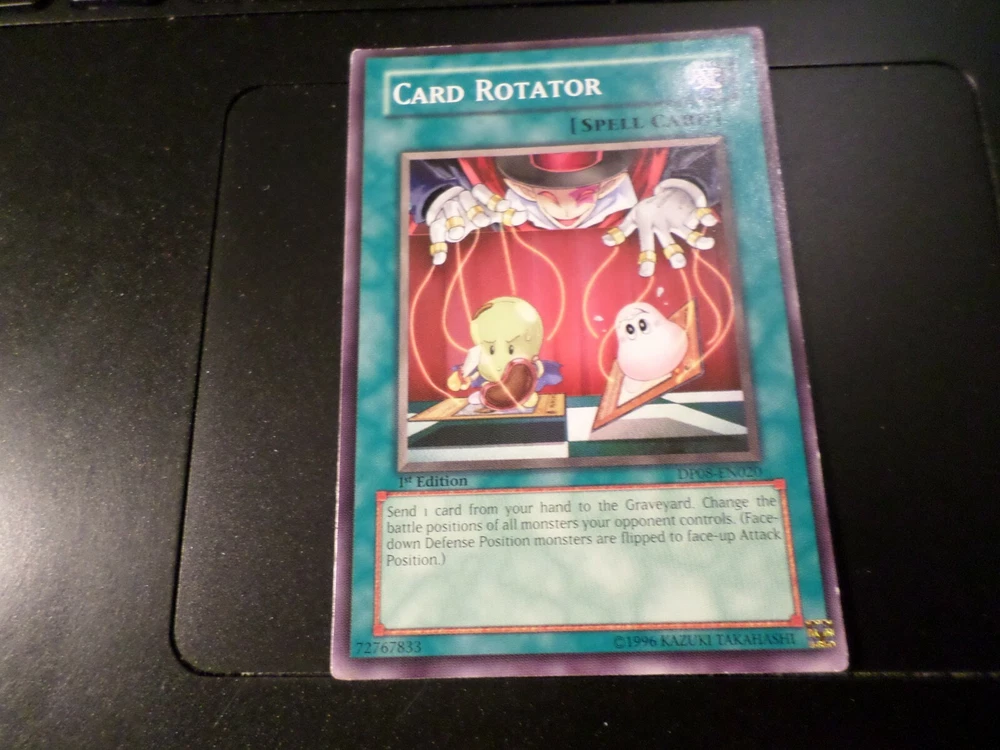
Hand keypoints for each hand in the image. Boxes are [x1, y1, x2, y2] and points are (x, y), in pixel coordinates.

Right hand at [425, 185, 526, 264]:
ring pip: (450, 210)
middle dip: (474, 210)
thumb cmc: (473, 211)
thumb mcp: (489, 211)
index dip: (490, 198)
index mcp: (474, 197)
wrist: (443, 205)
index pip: (480, 191)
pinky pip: (436, 232)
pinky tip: (439, 259)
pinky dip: (437, 246)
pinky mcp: (437, 223)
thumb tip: (524, 214)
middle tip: (483, 221)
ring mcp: (447, 211)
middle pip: (466, 199)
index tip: (503, 207)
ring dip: (455, 220)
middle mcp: (460, 200)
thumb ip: (506, 214)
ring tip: (458, 233)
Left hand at [601, 178, 718, 276]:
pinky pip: (701, 213)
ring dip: (696, 237)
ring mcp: (678, 217)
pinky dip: (707, 216)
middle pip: (668, 240)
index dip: (646, 258)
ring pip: (687, 230)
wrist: (668, 188)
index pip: (646, 244)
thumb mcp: (634, 216)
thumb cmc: (650, 207)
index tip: (646, 273)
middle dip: (673, 251)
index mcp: (648, 225)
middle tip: (678, 263)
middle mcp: (663, 223)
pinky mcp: (691, 210)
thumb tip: (604, 241)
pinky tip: (712, 221)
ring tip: (707, 244)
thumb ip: (622, 230)